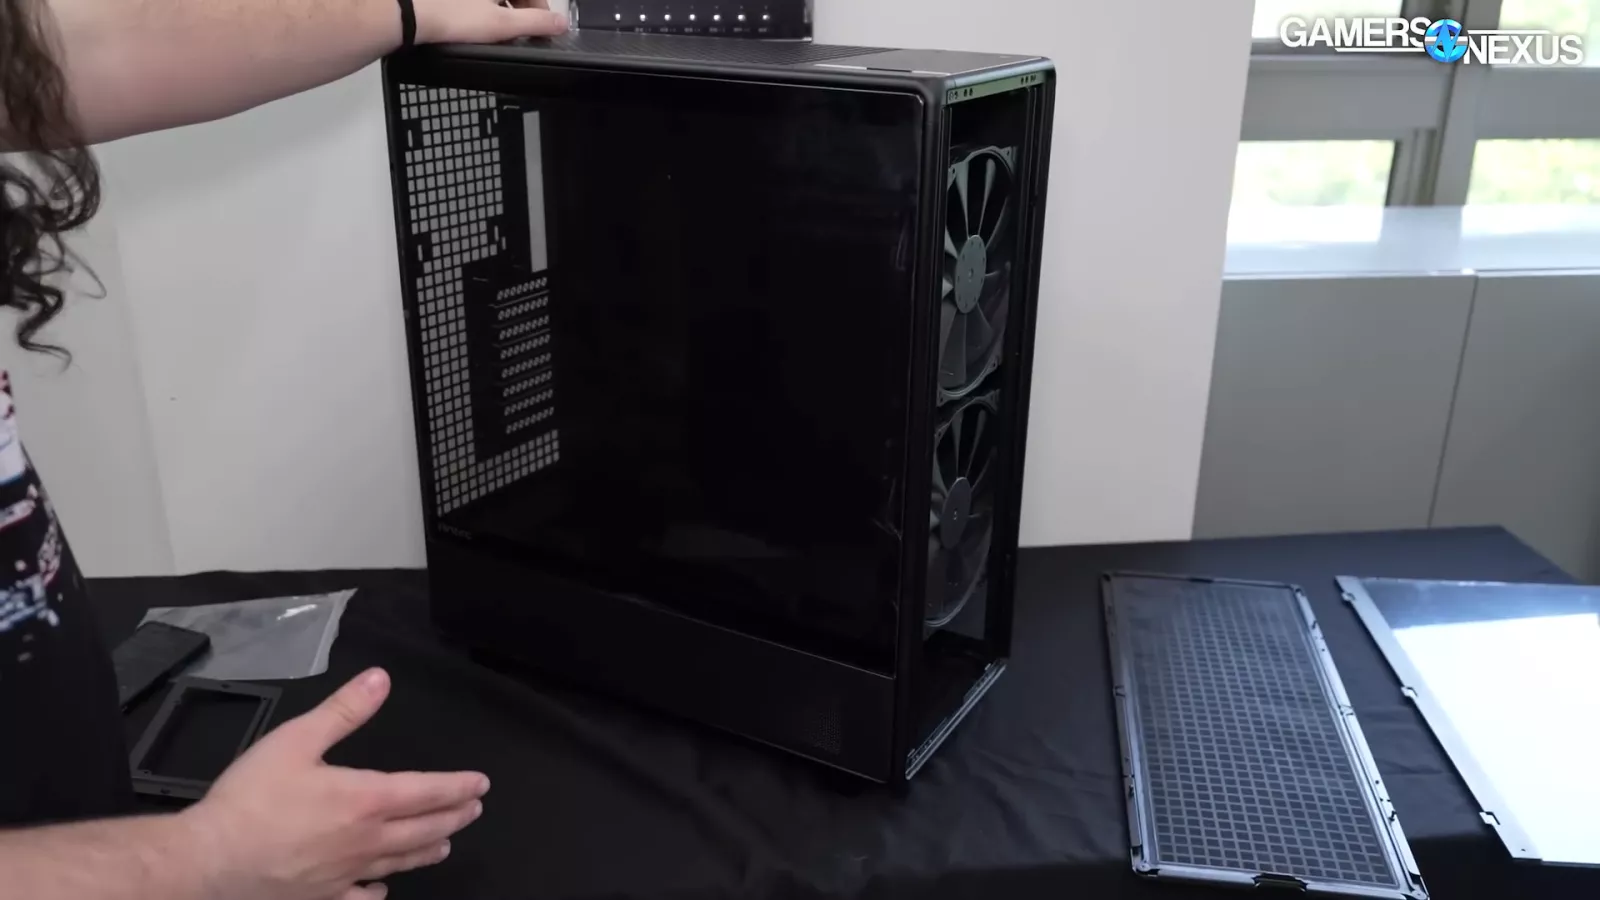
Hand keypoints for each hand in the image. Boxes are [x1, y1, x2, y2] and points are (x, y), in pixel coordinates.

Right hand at [182, 668, 490, 899]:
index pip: (427, 792)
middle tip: (474, 810)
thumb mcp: (297, 739)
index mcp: (365, 799)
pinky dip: (378, 893)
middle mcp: (366, 840)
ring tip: (446, 844)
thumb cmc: (252, 799)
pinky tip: (383, 891)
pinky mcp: (322, 898)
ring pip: (400, 862)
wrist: (210, 861)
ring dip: (428, 850)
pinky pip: (360, 899)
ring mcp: (346, 874)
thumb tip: (381, 679)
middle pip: (423, 829)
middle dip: (453, 817)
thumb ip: (344, 710)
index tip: (480, 785)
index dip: (457, 787)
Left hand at [413, 0, 569, 44]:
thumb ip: (536, 23)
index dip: (541, 10)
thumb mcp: (502, 25)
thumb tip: (561, 23)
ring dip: (501, 6)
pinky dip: (481, 5)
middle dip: (521, 8)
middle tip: (520, 31)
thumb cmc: (451, 16)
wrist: (408, 13)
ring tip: (496, 29)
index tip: (543, 27)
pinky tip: (475, 21)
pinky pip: (475, 0)